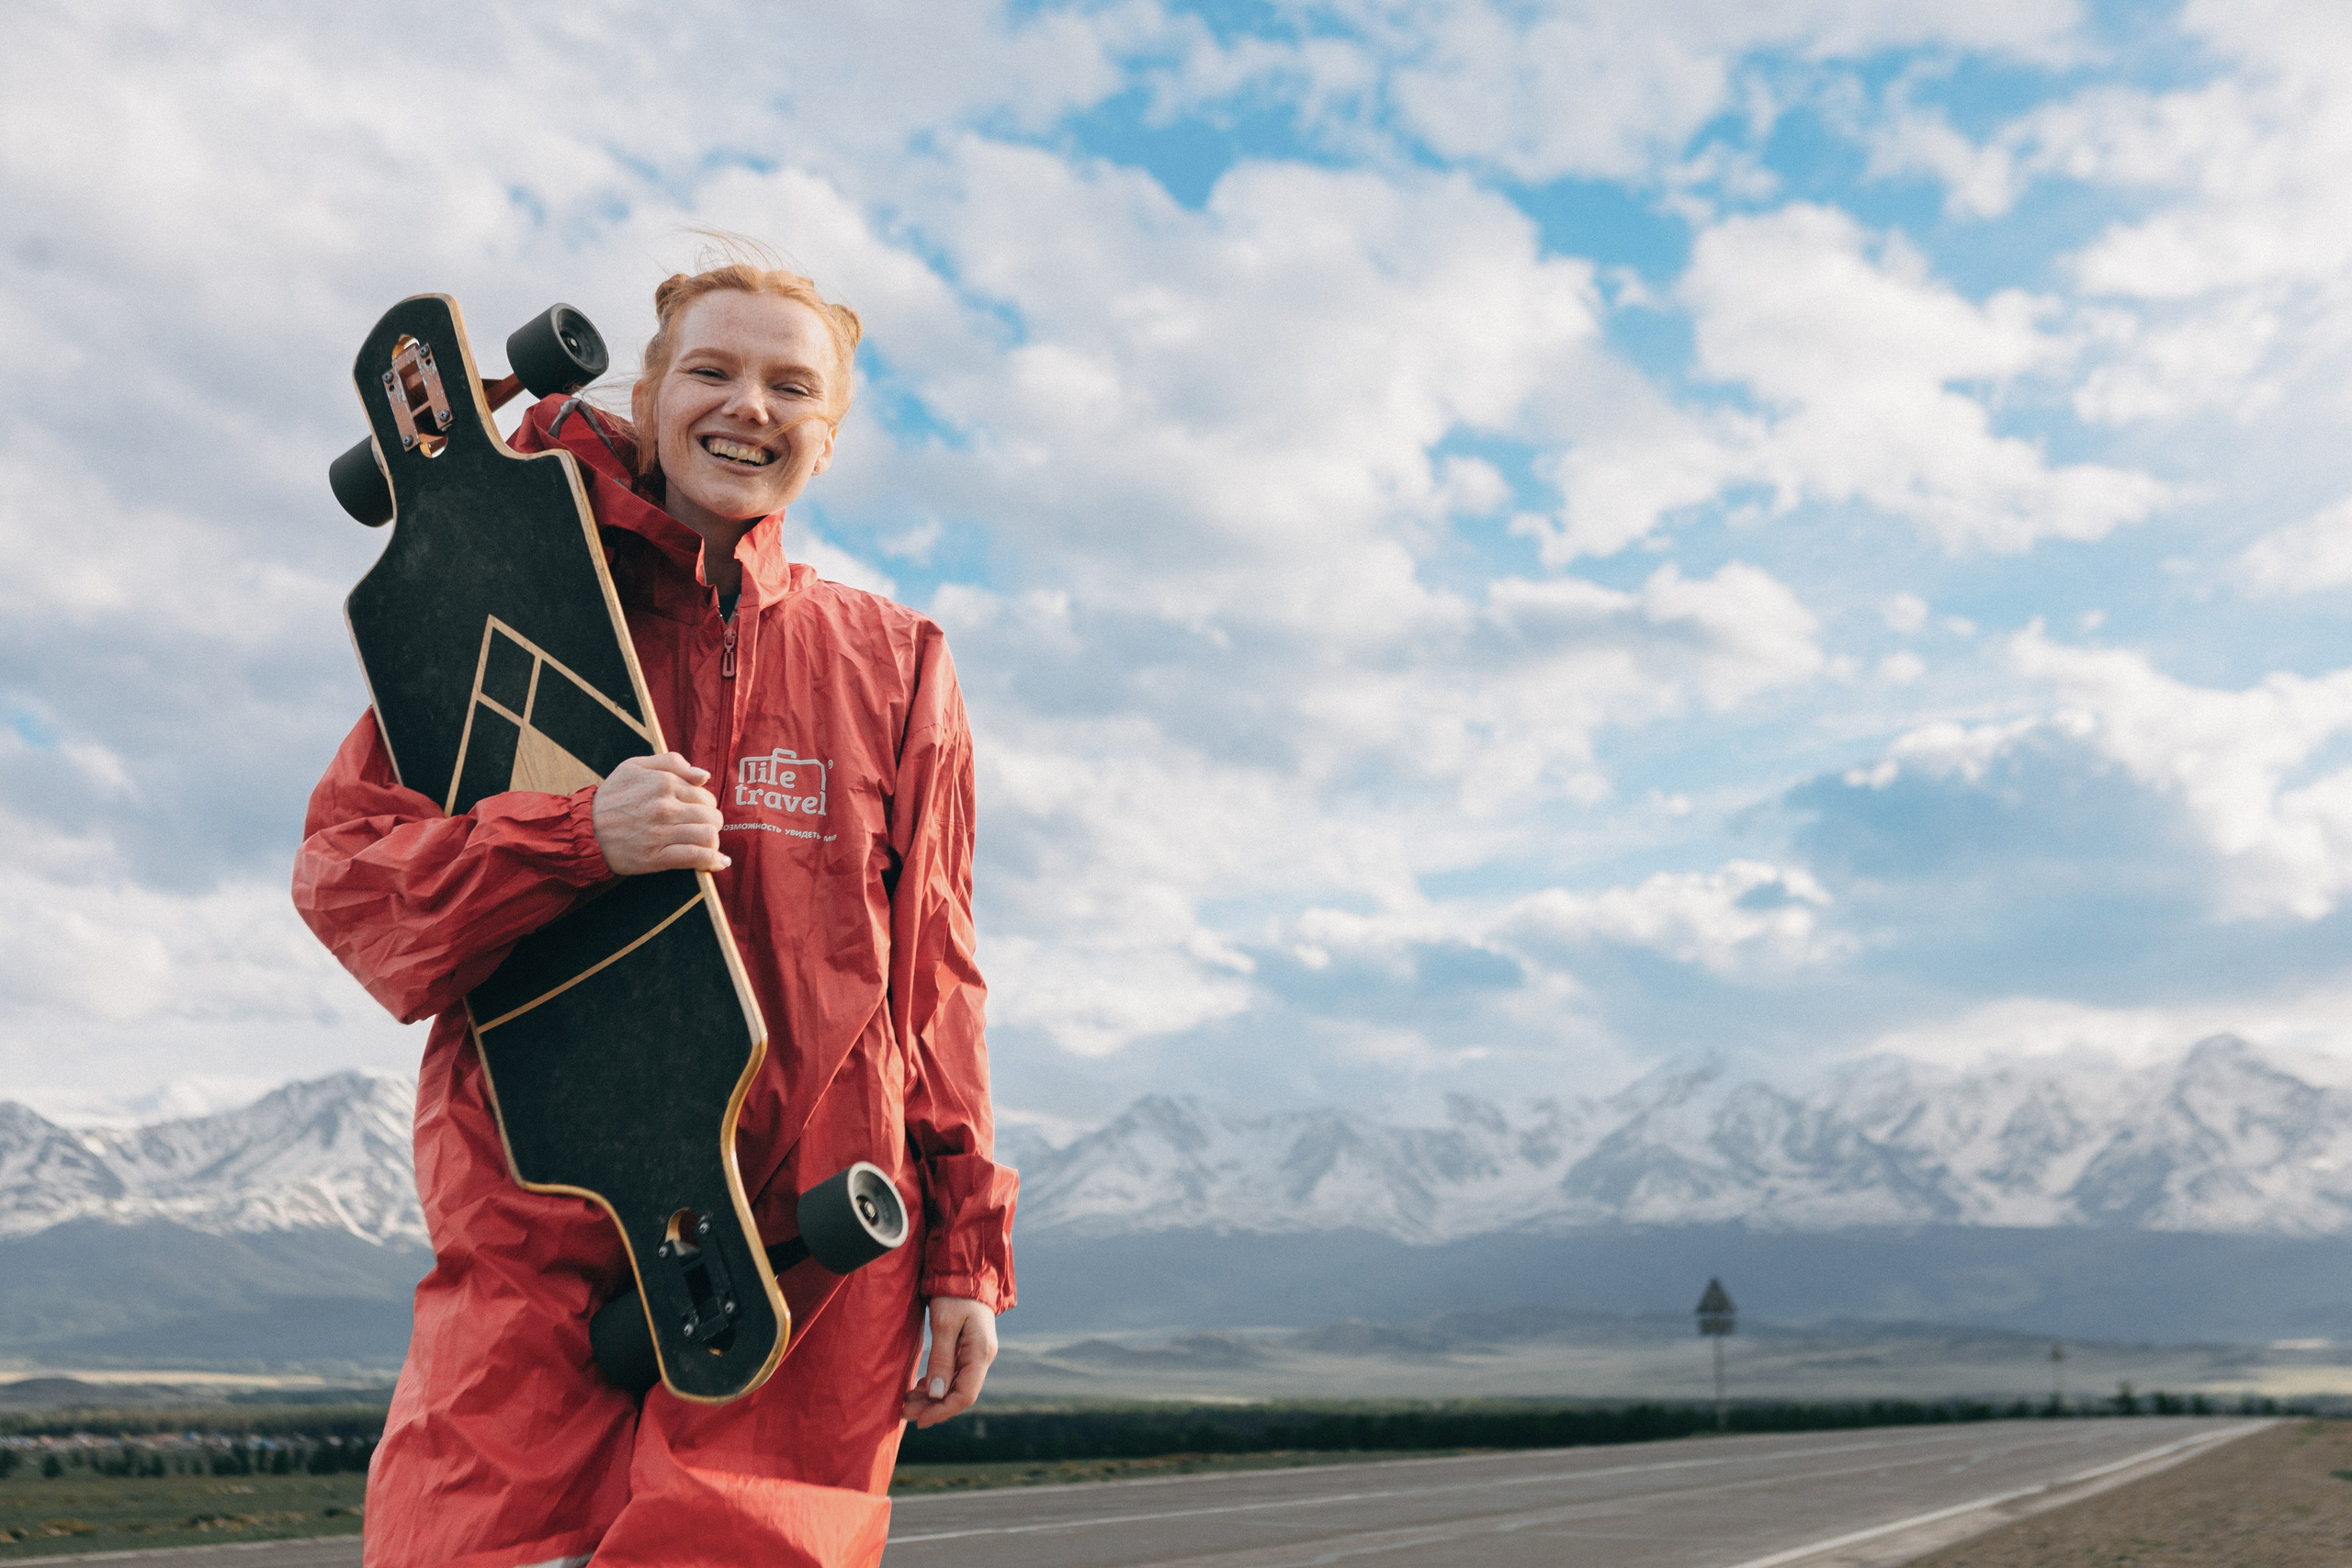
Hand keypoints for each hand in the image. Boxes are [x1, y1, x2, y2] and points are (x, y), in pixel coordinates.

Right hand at [591, 753, 728, 875]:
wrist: (584, 829)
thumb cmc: (612, 796)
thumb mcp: (635, 766)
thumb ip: (671, 762)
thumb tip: (704, 775)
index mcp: (664, 782)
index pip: (706, 795)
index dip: (705, 804)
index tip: (696, 811)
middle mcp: (665, 806)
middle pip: (712, 816)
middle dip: (711, 823)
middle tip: (700, 827)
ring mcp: (662, 832)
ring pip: (708, 836)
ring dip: (712, 842)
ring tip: (706, 844)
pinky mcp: (657, 857)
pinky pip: (696, 857)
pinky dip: (712, 861)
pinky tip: (719, 863)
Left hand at [902, 1297, 996, 1427]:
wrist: (965, 1271)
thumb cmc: (954, 1294)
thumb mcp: (944, 1324)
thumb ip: (941, 1359)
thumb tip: (936, 1394)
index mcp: (980, 1353)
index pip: (965, 1395)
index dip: (942, 1411)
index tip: (919, 1420)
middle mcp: (982, 1358)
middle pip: (959, 1394)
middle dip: (932, 1407)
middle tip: (903, 1411)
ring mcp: (976, 1354)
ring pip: (955, 1387)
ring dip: (932, 1398)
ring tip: (907, 1402)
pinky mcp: (968, 1350)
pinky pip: (954, 1375)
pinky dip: (936, 1385)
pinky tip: (920, 1387)